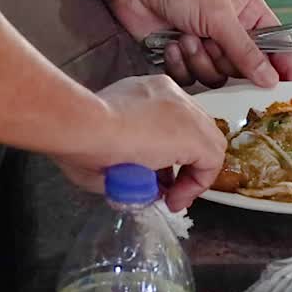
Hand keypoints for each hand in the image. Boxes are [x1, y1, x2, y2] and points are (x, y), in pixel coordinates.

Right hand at [54, 75, 226, 209]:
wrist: (82, 126)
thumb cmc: (80, 138)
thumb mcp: (107, 147)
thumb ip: (128, 161)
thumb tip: (138, 185)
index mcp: (148, 93)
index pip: (172, 124)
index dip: (169, 157)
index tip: (155, 181)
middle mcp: (171, 95)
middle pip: (193, 133)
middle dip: (183, 166)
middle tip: (166, 192)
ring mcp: (186, 111)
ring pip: (206, 145)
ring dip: (190, 176)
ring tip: (171, 198)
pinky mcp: (196, 133)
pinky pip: (212, 161)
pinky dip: (198, 183)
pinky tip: (176, 197)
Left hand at [101, 0, 291, 87]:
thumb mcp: (219, 15)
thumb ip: (246, 51)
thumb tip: (272, 80)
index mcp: (250, 13)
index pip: (278, 47)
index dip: (285, 68)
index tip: (291, 90)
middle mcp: (231, 32)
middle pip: (246, 70)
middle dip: (227, 62)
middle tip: (214, 46)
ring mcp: (207, 45)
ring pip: (217, 77)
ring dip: (201, 61)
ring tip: (187, 38)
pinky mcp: (183, 57)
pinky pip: (192, 78)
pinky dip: (181, 64)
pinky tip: (172, 44)